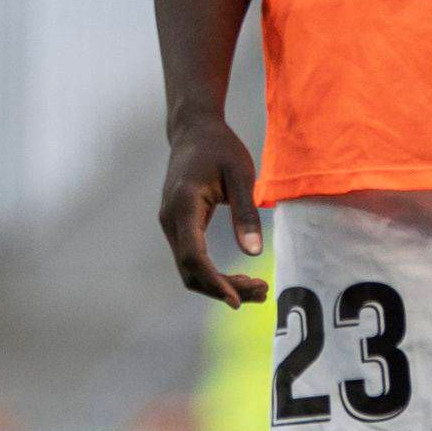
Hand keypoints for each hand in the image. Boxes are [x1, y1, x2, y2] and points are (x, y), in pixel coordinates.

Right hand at [158, 115, 269, 303]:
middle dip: (223, 289)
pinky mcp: (177, 227)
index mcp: (184, 205)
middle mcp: (170, 219)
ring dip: (219, 285)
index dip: (214, 281)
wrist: (193, 131)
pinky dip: (213, 274)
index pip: (194, 255)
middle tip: (261, 292)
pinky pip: (191, 259)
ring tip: (256, 289)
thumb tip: (253, 253)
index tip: (237, 299)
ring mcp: (170, 224)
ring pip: (189, 269)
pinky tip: (239, 277)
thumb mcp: (241, 174)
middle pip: (190, 270)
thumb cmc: (219, 148)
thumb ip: (246, 213)